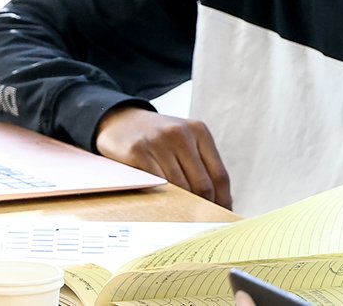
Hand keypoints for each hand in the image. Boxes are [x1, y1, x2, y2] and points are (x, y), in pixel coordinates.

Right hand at [94, 107, 232, 208]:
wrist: (119, 119)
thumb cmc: (156, 136)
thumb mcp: (183, 138)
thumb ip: (200, 163)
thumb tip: (221, 201)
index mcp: (199, 130)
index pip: (219, 174)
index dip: (223, 200)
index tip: (223, 216)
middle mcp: (181, 133)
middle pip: (202, 184)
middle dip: (205, 208)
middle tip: (204, 224)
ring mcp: (159, 142)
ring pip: (181, 187)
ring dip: (184, 207)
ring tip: (185, 219)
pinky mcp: (138, 151)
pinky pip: (157, 184)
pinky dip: (163, 199)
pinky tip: (165, 208)